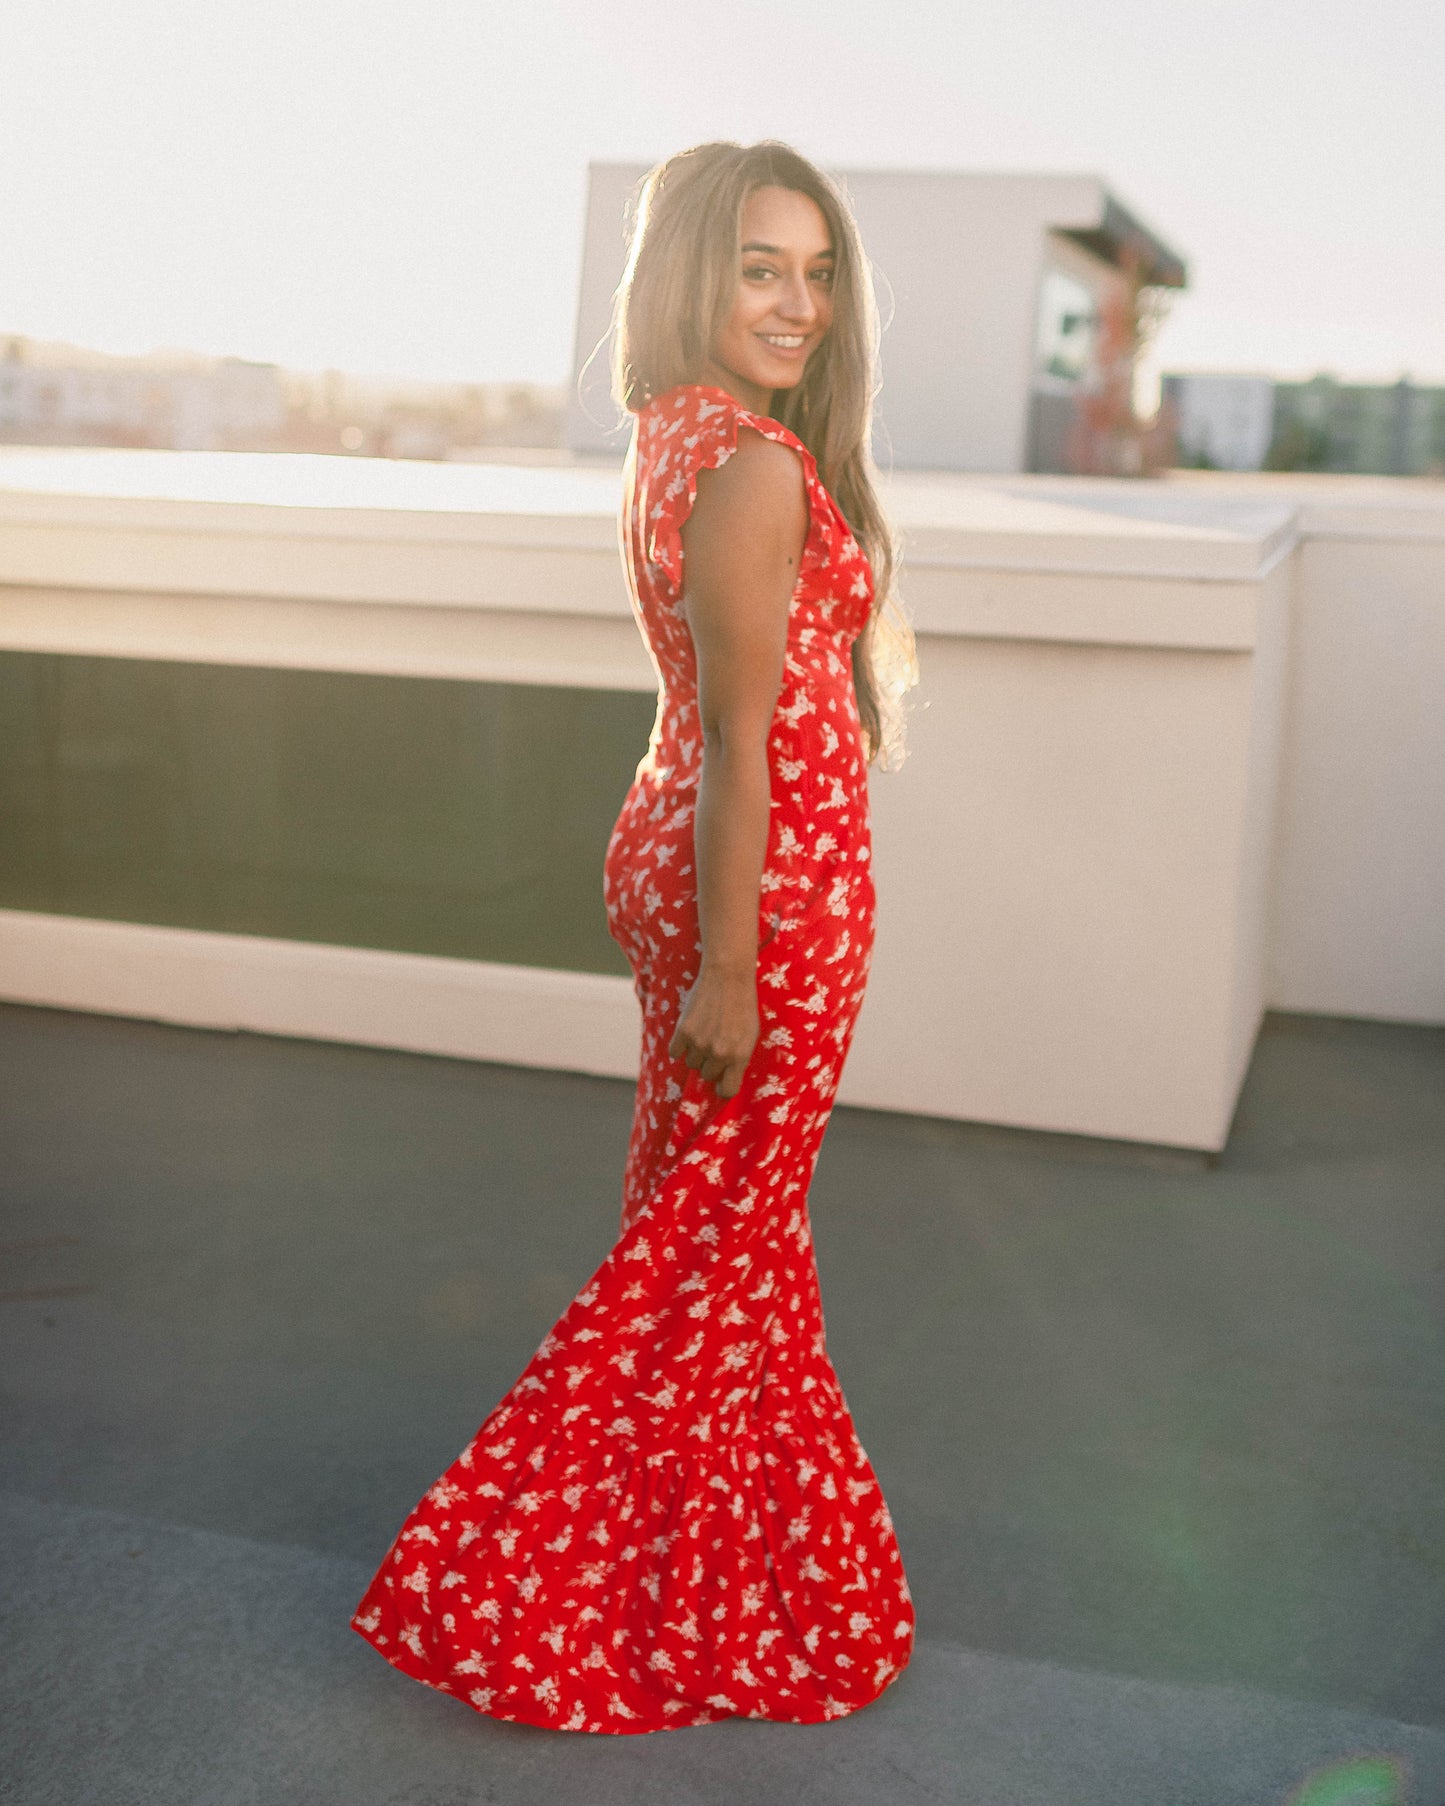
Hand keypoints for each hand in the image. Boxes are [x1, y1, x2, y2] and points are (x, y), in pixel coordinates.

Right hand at [669, 963, 759, 1097]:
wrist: (728, 977)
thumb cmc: (743, 1005)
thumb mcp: (751, 1035)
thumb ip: (739, 1057)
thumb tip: (725, 1077)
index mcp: (740, 1056)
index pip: (728, 1090)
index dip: (723, 1087)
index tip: (722, 1080)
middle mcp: (719, 1053)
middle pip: (706, 1075)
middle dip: (710, 1063)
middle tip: (715, 1043)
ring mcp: (700, 1043)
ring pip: (691, 1063)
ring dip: (695, 1052)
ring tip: (705, 1032)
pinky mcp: (683, 1031)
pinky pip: (675, 1052)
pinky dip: (679, 1045)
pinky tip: (690, 1031)